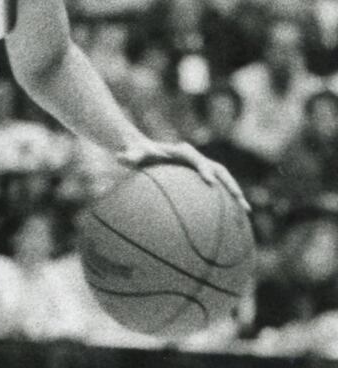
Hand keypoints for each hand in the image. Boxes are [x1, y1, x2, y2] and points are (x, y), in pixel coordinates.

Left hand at [117, 139, 249, 213]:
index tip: (210, 182)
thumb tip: (121, 157)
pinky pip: (216, 188)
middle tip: (239, 199)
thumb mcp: (132, 154)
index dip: (204, 170)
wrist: (143, 149)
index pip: (196, 159)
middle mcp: (195, 158)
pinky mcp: (200, 176)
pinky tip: (231, 218)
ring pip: (223, 179)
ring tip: (245, 211)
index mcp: (181, 152)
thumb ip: (129, 155)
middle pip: (218, 169)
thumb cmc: (137, 153)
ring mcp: (200, 167)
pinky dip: (225, 200)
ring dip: (234, 193)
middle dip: (229, 183)